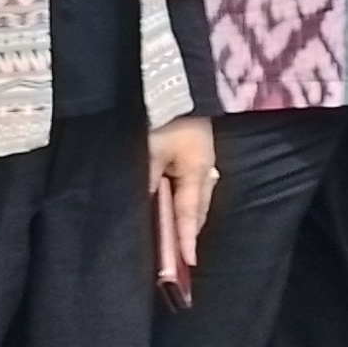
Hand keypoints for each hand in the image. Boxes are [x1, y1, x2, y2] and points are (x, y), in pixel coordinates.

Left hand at [148, 116, 216, 304]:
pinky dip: (181, 198)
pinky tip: (171, 204)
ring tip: (173, 236)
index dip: (185, 240)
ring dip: (184, 216)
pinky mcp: (194, 150)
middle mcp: (204, 167)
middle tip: (177, 257)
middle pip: (196, 208)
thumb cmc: (161, 116)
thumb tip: (143, 209)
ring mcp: (202, 158)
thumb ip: (147, 182)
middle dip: (187, 232)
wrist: (172, 81)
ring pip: (194, 197)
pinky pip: (190, 184)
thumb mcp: (148, 151)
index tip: (187, 265)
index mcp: (197, 169)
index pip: (189, 214)